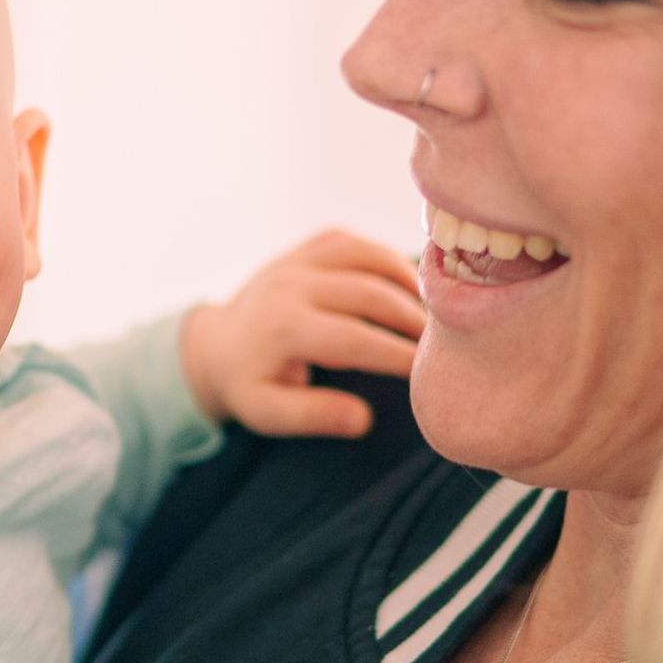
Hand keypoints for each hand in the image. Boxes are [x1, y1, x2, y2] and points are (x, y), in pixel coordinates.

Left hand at [179, 227, 422, 437]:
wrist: (215, 344)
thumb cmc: (248, 384)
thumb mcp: (268, 412)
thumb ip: (313, 415)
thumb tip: (362, 420)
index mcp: (283, 327)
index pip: (353, 339)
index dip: (396, 354)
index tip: (429, 372)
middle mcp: (291, 285)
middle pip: (368, 293)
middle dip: (412, 317)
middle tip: (447, 340)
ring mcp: (298, 260)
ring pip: (365, 256)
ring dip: (406, 280)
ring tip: (436, 310)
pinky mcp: (305, 248)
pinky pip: (352, 242)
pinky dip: (385, 257)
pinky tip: (408, 282)